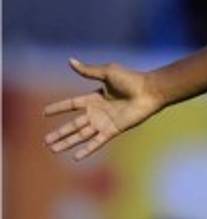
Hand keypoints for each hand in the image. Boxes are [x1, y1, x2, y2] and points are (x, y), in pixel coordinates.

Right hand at [43, 58, 163, 160]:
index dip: (58, 108)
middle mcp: (98, 112)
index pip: (71, 104)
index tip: (44, 113)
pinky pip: (97, 142)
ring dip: (67, 142)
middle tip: (45, 141)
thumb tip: (70, 60)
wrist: (149, 91)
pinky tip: (75, 157)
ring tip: (52, 149)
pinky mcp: (113, 130)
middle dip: (59, 133)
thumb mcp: (107, 72)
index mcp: (94, 97)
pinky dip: (87, 149)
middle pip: (73, 125)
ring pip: (81, 135)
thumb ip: (88, 71)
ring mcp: (104, 122)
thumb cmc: (131, 79)